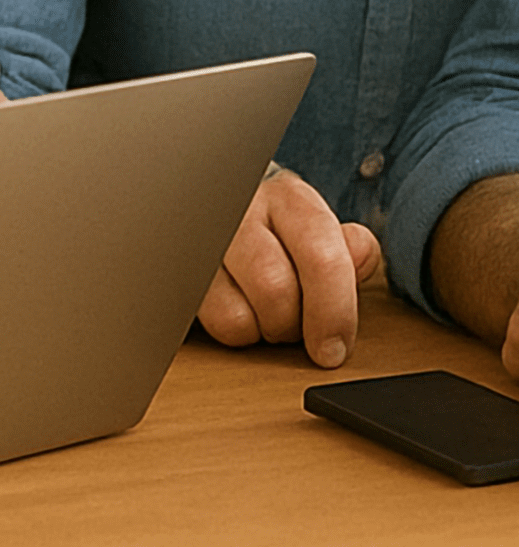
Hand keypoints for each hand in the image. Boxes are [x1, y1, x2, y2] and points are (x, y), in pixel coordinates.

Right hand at [197, 169, 380, 367]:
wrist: (230, 212)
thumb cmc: (284, 232)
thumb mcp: (324, 233)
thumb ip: (352, 248)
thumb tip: (360, 254)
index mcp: (289, 199)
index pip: (320, 256)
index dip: (334, 312)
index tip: (336, 346)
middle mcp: (243, 212)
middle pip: (275, 289)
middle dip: (295, 324)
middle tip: (301, 325)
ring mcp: (207, 241)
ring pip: (240, 314)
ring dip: (266, 329)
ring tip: (272, 312)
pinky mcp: (185, 271)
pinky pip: (215, 324)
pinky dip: (238, 331)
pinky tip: (245, 309)